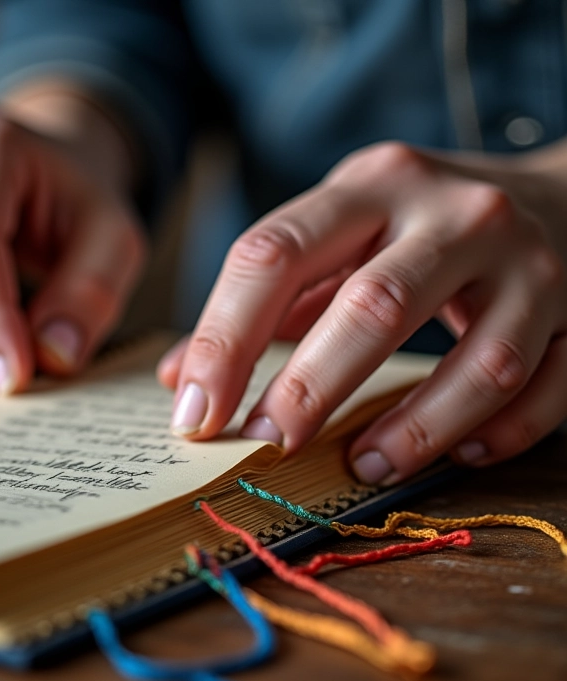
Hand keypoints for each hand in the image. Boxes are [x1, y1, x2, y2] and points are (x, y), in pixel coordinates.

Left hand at [158, 142, 566, 483]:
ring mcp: (529, 264)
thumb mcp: (340, 236)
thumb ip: (267, 302)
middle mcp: (454, 214)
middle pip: (371, 306)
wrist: (559, 197)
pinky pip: (546, 389)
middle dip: (308, 387)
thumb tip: (180, 378)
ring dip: (413, 429)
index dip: (223, 340)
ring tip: (361, 464)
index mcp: (372, 187)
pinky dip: (500, 432)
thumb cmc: (420, 228)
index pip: (274, 254)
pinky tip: (459, 453)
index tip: (197, 413)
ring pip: (478, 361)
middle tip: (264, 445)